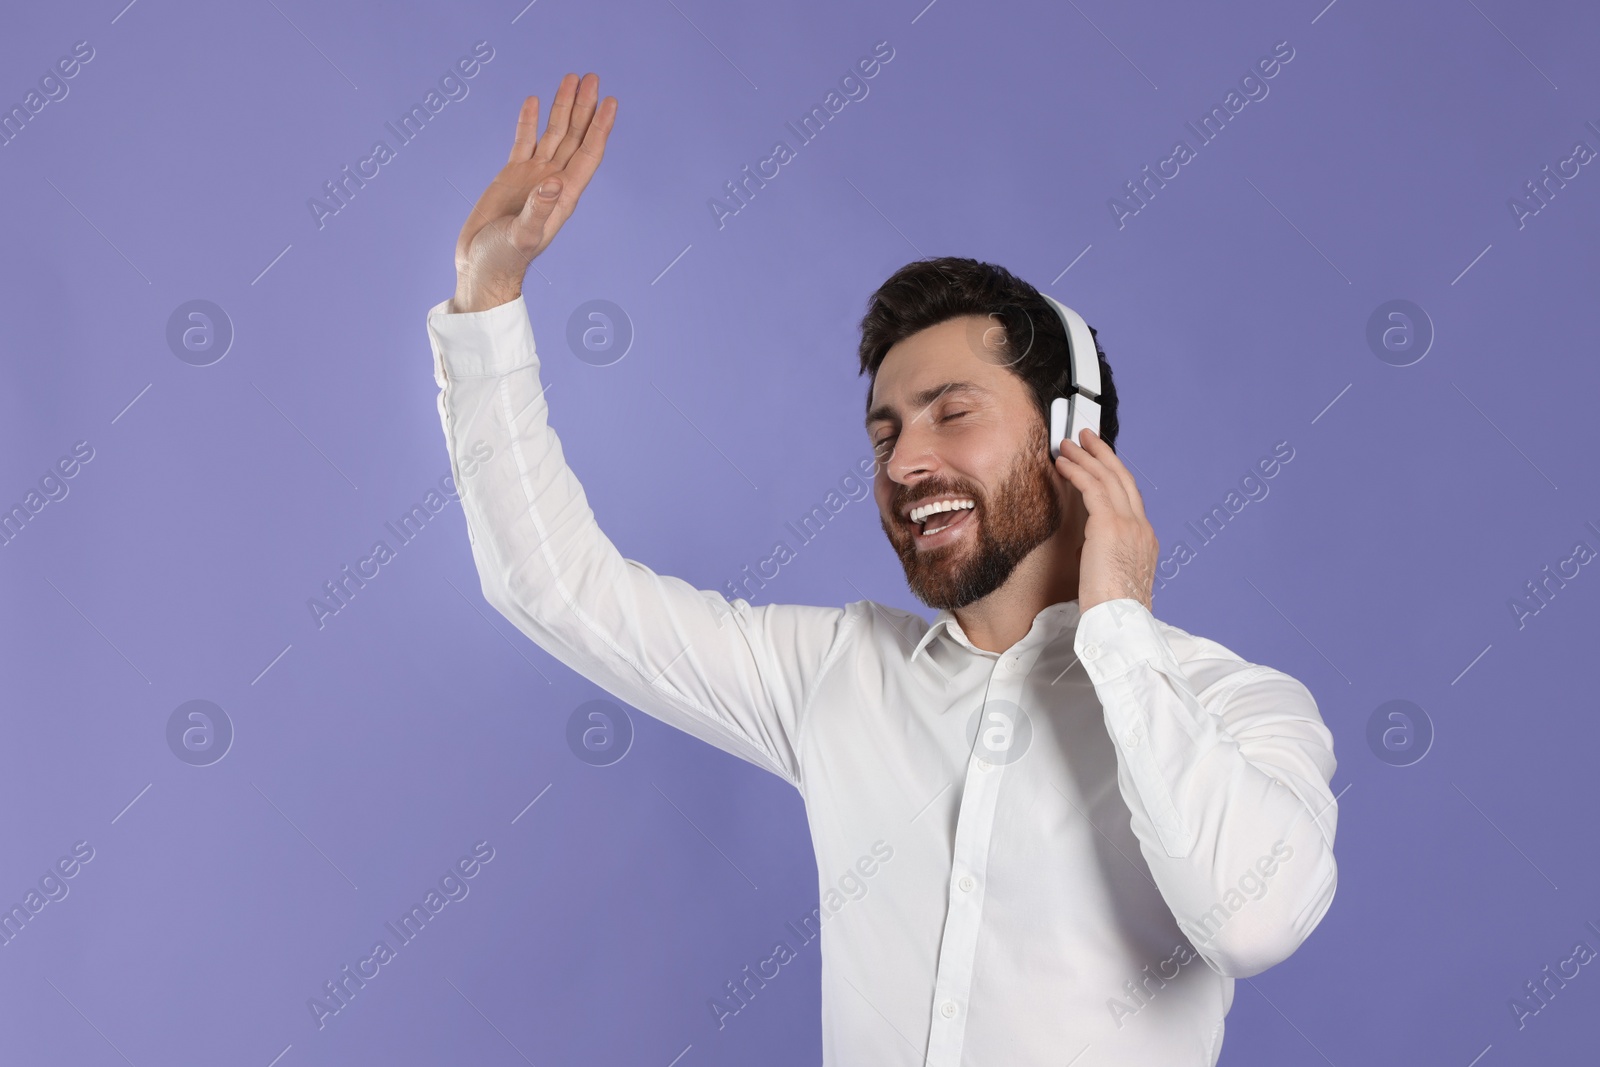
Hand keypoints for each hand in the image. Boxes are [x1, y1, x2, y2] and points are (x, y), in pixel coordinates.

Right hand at [450, 72, 617, 312]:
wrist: (482, 268)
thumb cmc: (504, 260)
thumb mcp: (522, 236)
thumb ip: (537, 210)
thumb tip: (553, 182)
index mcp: (563, 195)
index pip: (588, 154)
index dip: (600, 128)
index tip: (611, 101)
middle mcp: (552, 182)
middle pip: (574, 137)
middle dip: (585, 108)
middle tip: (594, 77)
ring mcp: (533, 177)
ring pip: (552, 133)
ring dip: (563, 107)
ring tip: (572, 79)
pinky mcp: (511, 176)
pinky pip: (523, 141)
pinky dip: (529, 121)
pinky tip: (534, 101)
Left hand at [1054, 428, 1158, 614]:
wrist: (1121, 623)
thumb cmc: (1111, 612)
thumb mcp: (1111, 578)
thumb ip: (1103, 558)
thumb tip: (1087, 551)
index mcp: (1145, 540)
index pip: (1130, 498)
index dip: (1114, 476)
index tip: (1100, 463)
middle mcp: (1141, 528)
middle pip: (1123, 479)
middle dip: (1103, 455)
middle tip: (1087, 438)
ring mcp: (1129, 524)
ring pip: (1108, 477)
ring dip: (1087, 456)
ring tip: (1069, 443)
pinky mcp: (1109, 526)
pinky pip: (1092, 487)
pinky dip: (1077, 471)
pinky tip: (1063, 463)